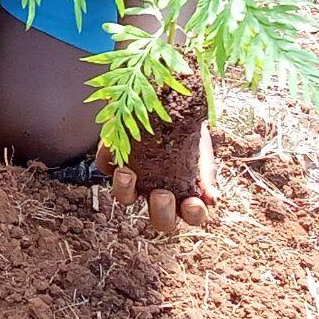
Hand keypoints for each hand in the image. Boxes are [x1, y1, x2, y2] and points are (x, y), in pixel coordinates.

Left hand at [97, 117, 218, 231]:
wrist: (169, 100)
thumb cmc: (190, 131)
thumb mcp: (202, 149)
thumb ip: (206, 173)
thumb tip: (213, 198)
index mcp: (186, 192)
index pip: (192, 215)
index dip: (193, 215)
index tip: (192, 202)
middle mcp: (159, 192)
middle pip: (159, 218)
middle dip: (160, 210)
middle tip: (162, 194)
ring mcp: (135, 179)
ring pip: (125, 197)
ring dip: (125, 190)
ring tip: (127, 174)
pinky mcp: (114, 159)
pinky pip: (106, 166)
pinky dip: (108, 159)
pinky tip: (114, 149)